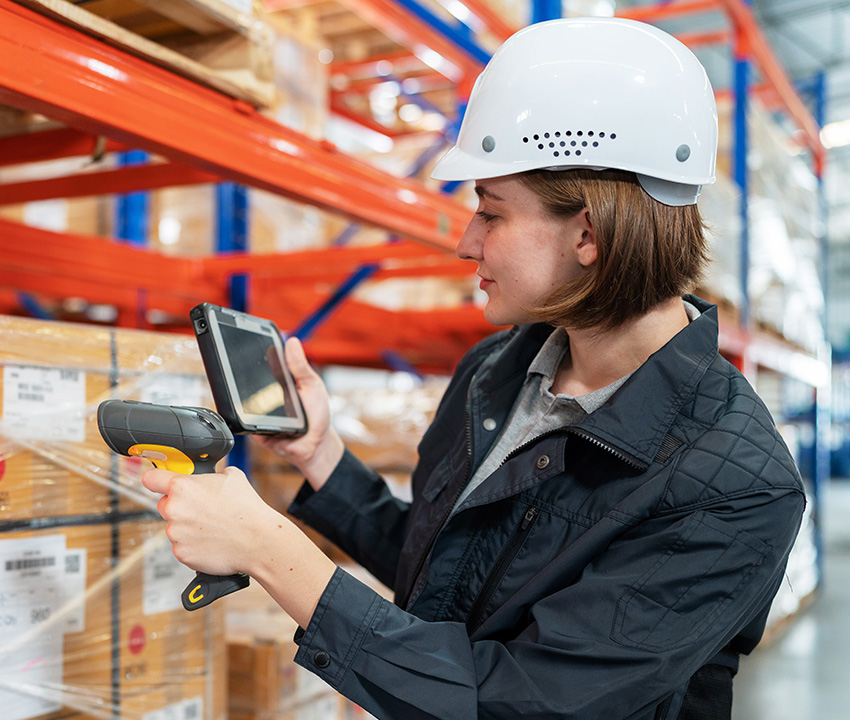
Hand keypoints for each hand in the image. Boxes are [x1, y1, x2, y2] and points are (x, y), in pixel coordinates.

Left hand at [141, 464, 336, 627]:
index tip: (158, 482)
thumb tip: (206, 477)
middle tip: (202, 509)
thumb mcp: (232, 476)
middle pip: (164, 504)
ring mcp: (176, 533)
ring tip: (213, 527)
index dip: (156, 479)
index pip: (151, 478)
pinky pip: (182, 545)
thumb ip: (210, 475)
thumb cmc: (247, 509)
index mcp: (183, 486)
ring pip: (175, 526)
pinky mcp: (181, 553)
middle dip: (179, 506)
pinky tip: (212, 540)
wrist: (258, 541)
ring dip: (188, 527)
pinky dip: (193, 544)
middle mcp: (174, 509)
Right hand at [254, 336, 343, 489]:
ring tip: (262, 396)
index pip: (260, 366)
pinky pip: (246, 424)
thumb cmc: (316, 413)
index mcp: (277, 382)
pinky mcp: (254, 431)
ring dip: (247, 398)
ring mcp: (257, 413)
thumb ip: (300, 367)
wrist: (315, 445)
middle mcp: (264, 396)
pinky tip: (261, 416)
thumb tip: (292, 342)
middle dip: (243, 374)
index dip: (252, 354)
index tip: (248, 341)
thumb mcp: (312, 385)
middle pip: (246, 383)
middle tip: (243, 365)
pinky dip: (250, 419)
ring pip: (242, 403)